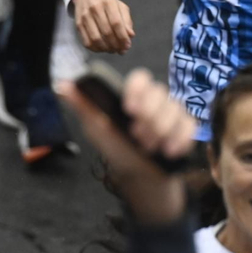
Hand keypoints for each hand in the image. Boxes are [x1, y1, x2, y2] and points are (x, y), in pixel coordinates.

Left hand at [57, 69, 193, 224]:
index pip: (141, 78)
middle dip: (150, 117)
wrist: (137, 174)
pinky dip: (179, 140)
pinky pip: (189, 127)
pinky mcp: (186, 128)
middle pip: (161, 94)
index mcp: (134, 96)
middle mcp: (155, 100)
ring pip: (176, 110)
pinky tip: (169, 152)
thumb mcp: (96, 128)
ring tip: (150, 149)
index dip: (138, 89)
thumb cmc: (115, 147)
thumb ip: (83, 106)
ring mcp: (173, 113)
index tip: (129, 109)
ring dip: (162, 131)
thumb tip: (62, 85)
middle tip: (138, 137)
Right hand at [70, 0, 134, 53]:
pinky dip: (96, 49)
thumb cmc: (107, 3)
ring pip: (96, 39)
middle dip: (116, 45)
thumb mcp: (120, 6)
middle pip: (106, 32)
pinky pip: (86, 42)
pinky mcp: (78, 25)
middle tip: (121, 50)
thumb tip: (130, 36)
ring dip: (106, 48)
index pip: (116, 23)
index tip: (127, 46)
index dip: (123, 37)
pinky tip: (103, 49)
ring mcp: (85, 17)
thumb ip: (127, 21)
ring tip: (113, 50)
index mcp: (108, 3)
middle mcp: (95, 8)